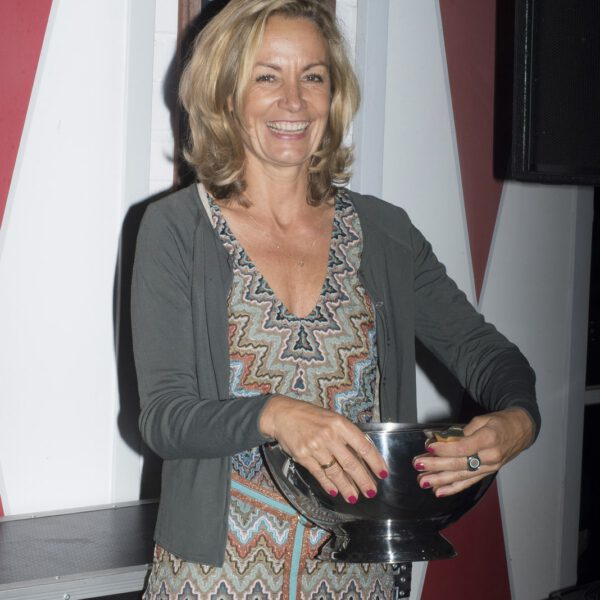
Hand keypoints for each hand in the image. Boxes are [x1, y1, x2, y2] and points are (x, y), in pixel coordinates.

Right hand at [259, 395, 388, 502]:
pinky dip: (328, 484)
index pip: (363, 446)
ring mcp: (315, 447)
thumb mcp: (332, 418)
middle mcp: (329, 436)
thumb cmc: (310, 415)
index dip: (375, 461)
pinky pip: (319, 473)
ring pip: (336, 472)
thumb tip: (363, 451)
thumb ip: (347, 433)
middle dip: (363, 480)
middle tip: (371, 492)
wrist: (283, 415)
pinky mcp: (303, 456)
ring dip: (347, 487)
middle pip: (351, 463)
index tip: (382, 473)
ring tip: (354, 497)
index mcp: (340, 424)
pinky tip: (335, 491)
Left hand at [411, 407, 534, 496]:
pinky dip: (453, 488)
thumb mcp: (482, 419)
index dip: (445, 449)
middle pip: (460, 464)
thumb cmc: (500, 422)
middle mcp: (490, 457)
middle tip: (419, 465)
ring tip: (423, 482)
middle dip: (437, 466)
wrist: (521, 430)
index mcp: (489, 439)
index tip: (428, 447)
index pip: (463, 447)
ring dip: (440, 480)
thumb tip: (442, 439)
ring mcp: (490, 468)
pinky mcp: (488, 473)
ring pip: (462, 476)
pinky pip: (469, 483)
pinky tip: (438, 491)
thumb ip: (462, 431)